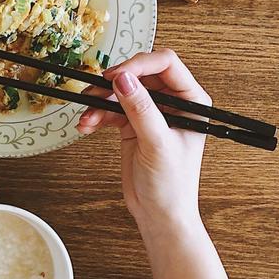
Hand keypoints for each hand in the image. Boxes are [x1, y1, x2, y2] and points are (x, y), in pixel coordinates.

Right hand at [77, 49, 208, 232]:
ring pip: (121, 91)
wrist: (159, 213)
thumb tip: (124, 80)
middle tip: (96, 93)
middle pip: (139, 74)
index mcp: (191, 101)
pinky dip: (97, 115)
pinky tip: (87, 125)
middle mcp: (172, 103)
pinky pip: (111, 109)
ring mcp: (151, 113)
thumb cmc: (172, 184)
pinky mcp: (132, 125)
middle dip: (115, 83)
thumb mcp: (157, 144)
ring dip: (100, 101)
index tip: (116, 76)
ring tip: (88, 116)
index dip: (139, 65)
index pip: (166, 64)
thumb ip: (141, 109)